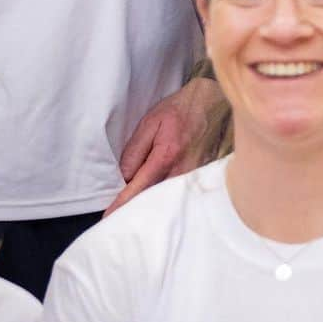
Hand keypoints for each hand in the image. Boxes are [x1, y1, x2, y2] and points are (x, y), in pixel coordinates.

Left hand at [106, 77, 220, 215]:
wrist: (213, 102)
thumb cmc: (180, 110)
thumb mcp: (150, 122)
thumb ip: (135, 150)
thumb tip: (123, 177)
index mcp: (166, 157)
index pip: (138, 188)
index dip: (122, 204)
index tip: (109, 218)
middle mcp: (182, 172)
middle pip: (153, 199)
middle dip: (135, 209)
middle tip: (119, 219)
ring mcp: (194, 177)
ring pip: (167, 200)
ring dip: (151, 206)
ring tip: (135, 212)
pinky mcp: (201, 178)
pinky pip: (179, 194)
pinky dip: (166, 199)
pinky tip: (158, 200)